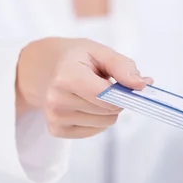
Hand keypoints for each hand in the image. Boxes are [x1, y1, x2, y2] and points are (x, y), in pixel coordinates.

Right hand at [16, 37, 152, 138]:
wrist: (40, 69)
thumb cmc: (73, 58)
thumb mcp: (98, 51)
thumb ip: (122, 66)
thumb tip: (142, 85)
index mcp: (66, 76)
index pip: (106, 97)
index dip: (123, 93)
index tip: (129, 85)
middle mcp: (57, 100)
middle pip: (109, 111)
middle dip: (115, 99)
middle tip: (103, 84)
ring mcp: (55, 118)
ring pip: (105, 123)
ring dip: (106, 110)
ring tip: (90, 93)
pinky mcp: (56, 131)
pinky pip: (95, 131)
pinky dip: (97, 119)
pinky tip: (84, 104)